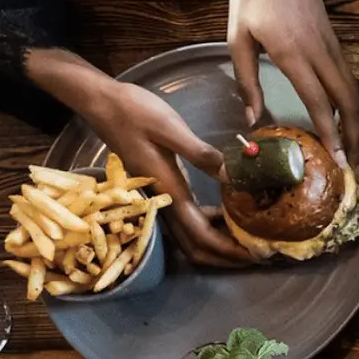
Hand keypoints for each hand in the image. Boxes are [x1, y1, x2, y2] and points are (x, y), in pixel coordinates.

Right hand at [25, 49, 242, 267]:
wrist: (100, 103)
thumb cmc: (134, 112)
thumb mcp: (171, 128)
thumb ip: (201, 154)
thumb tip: (234, 175)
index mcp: (168, 189)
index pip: (200, 233)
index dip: (227, 249)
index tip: (254, 253)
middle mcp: (163, 200)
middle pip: (194, 245)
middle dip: (224, 256)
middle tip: (257, 254)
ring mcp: (159, 196)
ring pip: (189, 236)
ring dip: (216, 244)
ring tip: (247, 239)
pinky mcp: (160, 188)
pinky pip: (186, 219)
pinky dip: (207, 226)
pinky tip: (227, 216)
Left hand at [229, 0, 358, 166]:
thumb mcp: (237, 36)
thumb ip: (246, 80)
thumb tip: (253, 120)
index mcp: (292, 53)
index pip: (318, 100)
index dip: (328, 133)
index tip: (335, 159)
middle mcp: (320, 54)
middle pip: (348, 103)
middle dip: (354, 139)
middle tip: (353, 169)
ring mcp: (332, 50)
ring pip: (353, 94)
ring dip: (357, 127)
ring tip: (354, 156)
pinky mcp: (335, 47)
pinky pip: (349, 84)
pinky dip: (351, 110)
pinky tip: (346, 127)